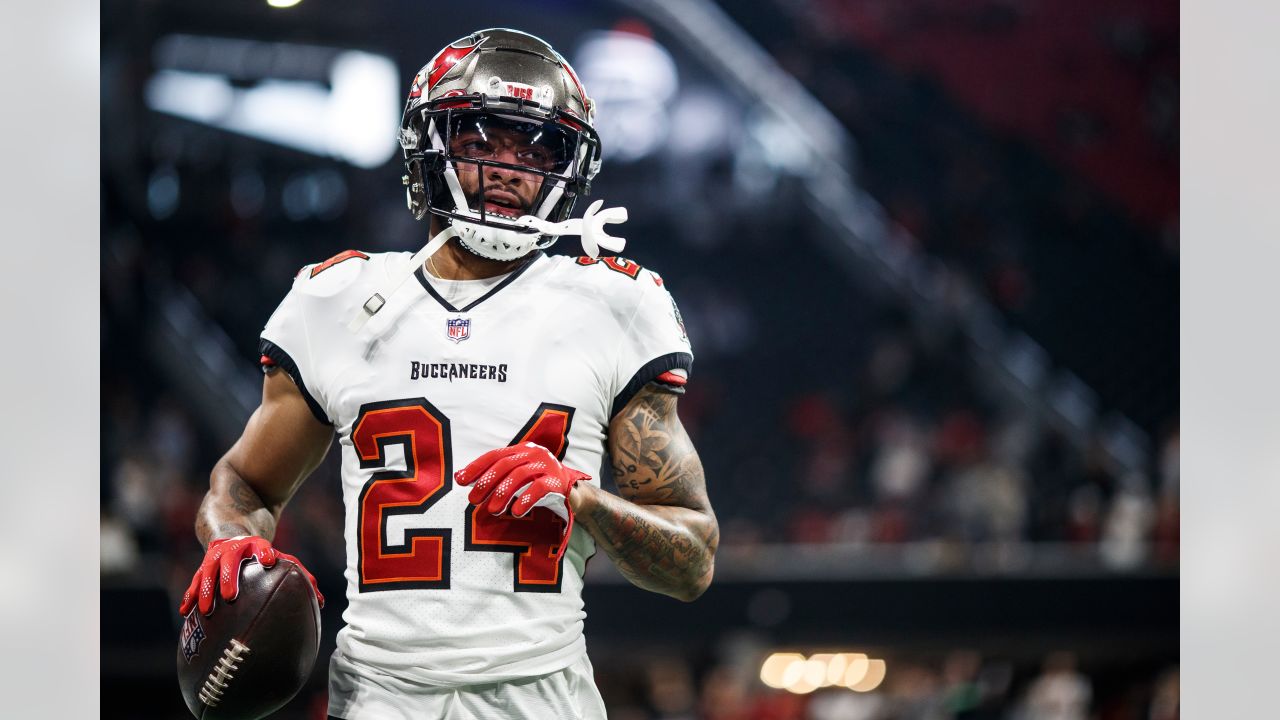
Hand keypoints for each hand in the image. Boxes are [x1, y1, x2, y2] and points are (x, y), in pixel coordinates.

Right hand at [179, 535, 323, 615]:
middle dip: (229, 577)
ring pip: (207, 571)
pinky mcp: (203, 565)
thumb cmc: (261, 551)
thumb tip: (320, 601)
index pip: (260, 546)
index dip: (264, 552)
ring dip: (206, 590)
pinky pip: (195, 581)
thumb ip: (300, 575)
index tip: (269, 560)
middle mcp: (233, 548)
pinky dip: (190, 595)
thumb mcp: (278, 556)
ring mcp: (215, 556)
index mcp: (254, 544)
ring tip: (206, 611)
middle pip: (229, 560)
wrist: (231, 525)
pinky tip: (185, 612)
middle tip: (230, 596)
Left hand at [455, 442, 589, 559]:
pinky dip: (525, 499)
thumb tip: (461, 478)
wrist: (572, 493)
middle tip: (474, 500)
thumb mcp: (515, 479)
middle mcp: (534, 453)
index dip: (476, 467)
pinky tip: (516, 512)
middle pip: (505, 465)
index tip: (460, 480)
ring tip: (493, 510)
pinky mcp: (558, 481)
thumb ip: (494, 477)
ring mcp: (547, 465)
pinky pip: (539, 488)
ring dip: (503, 493)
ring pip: (520, 475)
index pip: (495, 455)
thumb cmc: (538, 485)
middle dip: (486, 482)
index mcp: (522, 450)